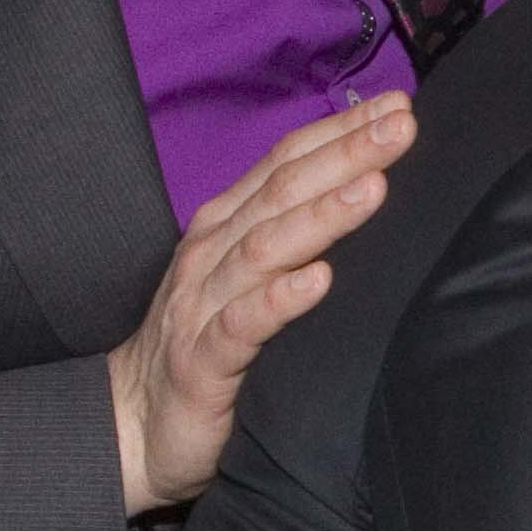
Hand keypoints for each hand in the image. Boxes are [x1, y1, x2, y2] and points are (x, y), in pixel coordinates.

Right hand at [109, 95, 412, 513]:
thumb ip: (295, 237)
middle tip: (400, 125)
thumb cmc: (207, 348)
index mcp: (227, 227)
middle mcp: (213, 253)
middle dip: (344, 154)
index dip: (339, 131)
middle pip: (284, 191)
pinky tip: (319, 281)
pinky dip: (280, 299)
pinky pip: (241, 323)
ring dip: (320, 215)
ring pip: (265, 247)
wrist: (130, 426)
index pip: (287, 163)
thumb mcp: (249, 280)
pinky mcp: (201, 360)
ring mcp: (203, 303)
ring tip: (372, 188)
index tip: (397, 104)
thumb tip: (369, 193)